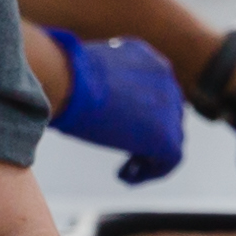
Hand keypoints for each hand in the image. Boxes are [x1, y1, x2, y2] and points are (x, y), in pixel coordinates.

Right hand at [46, 33, 192, 180]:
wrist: (70, 82)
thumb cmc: (64, 76)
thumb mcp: (88, 73)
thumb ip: (100, 84)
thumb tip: (84, 99)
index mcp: (148, 59)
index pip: (156, 89)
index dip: (143, 111)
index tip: (119, 124)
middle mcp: (166, 80)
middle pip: (168, 113)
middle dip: (149, 133)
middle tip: (126, 150)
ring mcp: (169, 108)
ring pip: (172, 138)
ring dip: (150, 155)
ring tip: (125, 169)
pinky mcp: (166, 137)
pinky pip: (170, 161)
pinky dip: (150, 171)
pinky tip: (124, 175)